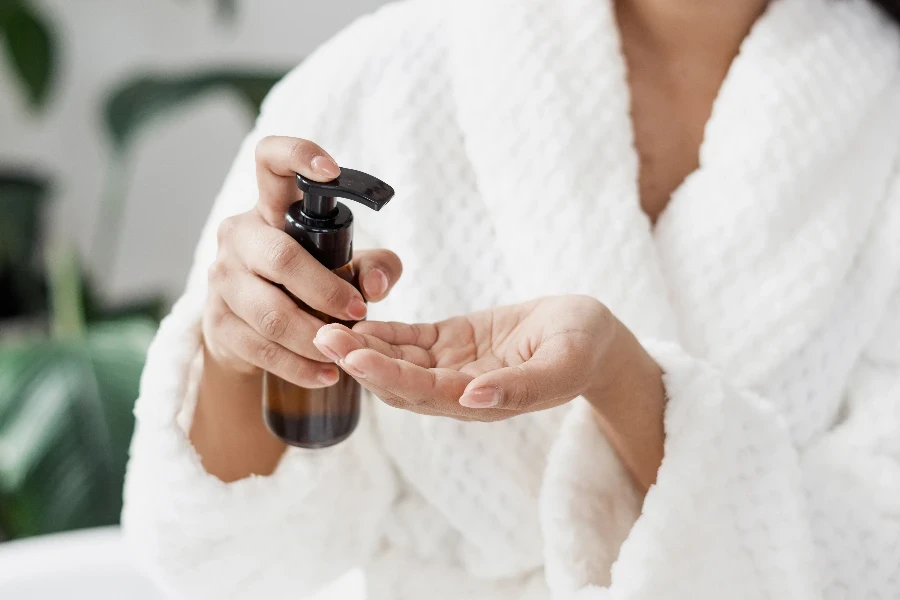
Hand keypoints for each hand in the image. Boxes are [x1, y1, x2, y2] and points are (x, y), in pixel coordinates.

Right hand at [202, 136, 402, 387]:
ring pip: (271, 312)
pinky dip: (299, 366)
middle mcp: (239, 236)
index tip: (332, 169)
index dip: (298, 155)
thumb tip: (375, 285)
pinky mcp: (216, 323)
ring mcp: (222, 280)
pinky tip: (325, 373)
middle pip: (281, 258)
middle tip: (359, 313)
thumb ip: (375, 266)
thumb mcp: (344, 267)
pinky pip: (261, 348)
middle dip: (326, 291)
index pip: (270, 161)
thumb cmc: (306, 284)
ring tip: (343, 351)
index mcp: (270, 209)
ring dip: (314, 337)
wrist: (248, 332)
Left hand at [312, 295, 629, 420]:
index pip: (423, 393)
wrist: (591, 335)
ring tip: (325, 325)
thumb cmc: (584, 349)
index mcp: (482, 401)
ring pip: (398, 360)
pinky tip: (356, 318)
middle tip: (321, 336)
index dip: (387, 375)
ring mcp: (453, 366)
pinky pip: (411, 338)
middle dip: (359, 361)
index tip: (353, 357)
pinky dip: (384, 331)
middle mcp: (459, 390)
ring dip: (363, 346)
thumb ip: (521, 387)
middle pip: (398, 381)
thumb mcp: (562, 365)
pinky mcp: (452, 342)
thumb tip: (473, 398)